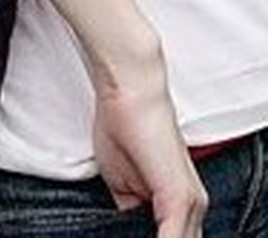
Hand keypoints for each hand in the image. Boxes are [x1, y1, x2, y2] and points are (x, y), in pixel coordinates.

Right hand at [91, 52, 209, 237]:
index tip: (128, 235)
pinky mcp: (181, 197)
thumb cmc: (122, 126)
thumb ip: (132, 209)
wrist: (130, 92)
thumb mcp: (121, 182)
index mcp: (182, 203)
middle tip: (125, 236)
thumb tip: (128, 228)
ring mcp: (191, 204)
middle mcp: (195, 206)